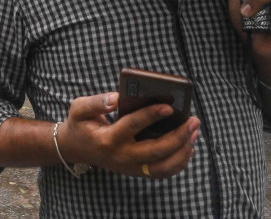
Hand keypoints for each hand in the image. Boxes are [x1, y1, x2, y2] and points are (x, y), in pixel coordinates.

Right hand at [58, 92, 199, 178]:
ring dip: (183, 150)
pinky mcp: (137, 171)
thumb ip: (96, 102)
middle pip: (156, 150)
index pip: (133, 126)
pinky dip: (179, 162)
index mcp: (108, 139)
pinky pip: (163, 172)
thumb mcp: (79, 108)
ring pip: (164, 166)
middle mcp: (121, 156)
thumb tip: (117, 98)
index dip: (151, 115)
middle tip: (193, 120)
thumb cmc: (80, 124)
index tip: (169, 106)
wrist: (75, 149)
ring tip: (194, 132)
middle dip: (179, 136)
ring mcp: (131, 167)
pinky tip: (189, 146)